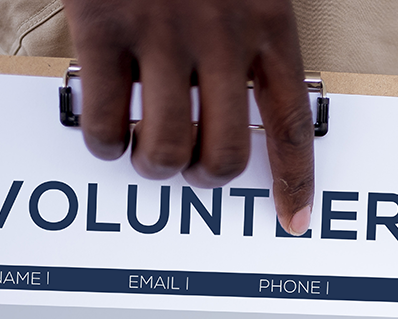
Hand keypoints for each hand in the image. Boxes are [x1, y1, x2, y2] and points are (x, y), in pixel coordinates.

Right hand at [62, 0, 313, 234]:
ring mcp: (161, 31)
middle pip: (226, 154)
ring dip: (153, 164)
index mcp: (268, 21)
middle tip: (191, 167)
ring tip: (142, 145)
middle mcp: (222, 32)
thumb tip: (240, 109)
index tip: (294, 219)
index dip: (294, 182)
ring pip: (166, 148)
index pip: (291, 124)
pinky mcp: (103, 26)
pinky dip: (105, 142)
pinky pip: (106, 122)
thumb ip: (251, 39)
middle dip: (206, 177)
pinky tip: (108, 130)